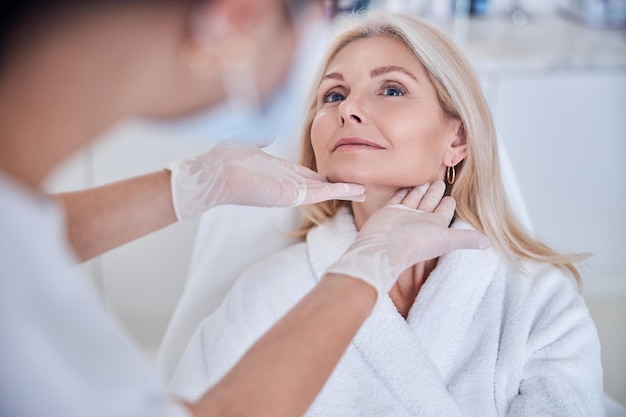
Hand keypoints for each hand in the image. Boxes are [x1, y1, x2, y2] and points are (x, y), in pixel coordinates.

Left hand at [166, 143, 364, 219]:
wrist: (215, 173)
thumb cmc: (225, 160)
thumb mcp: (247, 143)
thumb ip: (260, 138)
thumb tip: (267, 133)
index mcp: (280, 171)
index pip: (308, 173)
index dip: (325, 174)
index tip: (340, 172)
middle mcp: (288, 182)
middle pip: (321, 184)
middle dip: (340, 185)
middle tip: (360, 185)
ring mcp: (291, 190)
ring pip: (325, 191)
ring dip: (345, 191)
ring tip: (365, 191)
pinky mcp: (292, 196)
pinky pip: (321, 193)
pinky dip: (339, 192)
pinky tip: (357, 190)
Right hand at [325, 181, 489, 303]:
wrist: (383, 247)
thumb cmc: (414, 244)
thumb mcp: (446, 239)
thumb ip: (466, 239)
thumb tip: (489, 244)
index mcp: (435, 226)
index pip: (445, 211)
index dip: (449, 203)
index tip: (454, 195)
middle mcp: (419, 220)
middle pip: (430, 202)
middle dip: (436, 192)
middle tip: (440, 180)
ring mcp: (403, 215)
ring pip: (414, 199)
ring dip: (420, 190)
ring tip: (426, 178)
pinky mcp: (389, 211)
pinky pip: (397, 199)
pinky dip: (402, 192)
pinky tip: (406, 185)